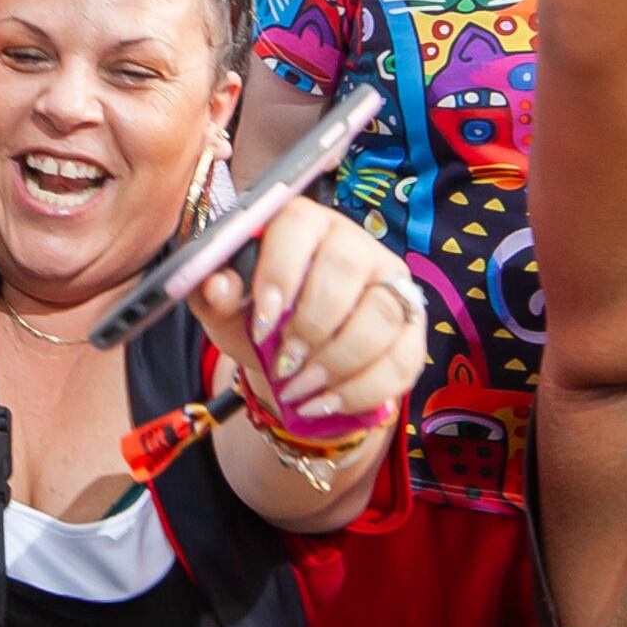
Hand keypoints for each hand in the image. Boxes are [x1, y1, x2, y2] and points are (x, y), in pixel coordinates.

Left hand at [189, 197, 427, 441]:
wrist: (292, 361)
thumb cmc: (258, 321)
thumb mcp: (225, 311)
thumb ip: (213, 296)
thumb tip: (216, 285)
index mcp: (304, 223)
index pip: (300, 225)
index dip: (281, 273)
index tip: (262, 322)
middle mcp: (356, 243)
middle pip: (347, 269)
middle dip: (312, 324)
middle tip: (284, 363)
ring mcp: (392, 283)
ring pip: (381, 315)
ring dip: (337, 361)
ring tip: (300, 389)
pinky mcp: (413, 327)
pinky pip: (402, 358)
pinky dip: (361, 390)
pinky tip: (327, 403)